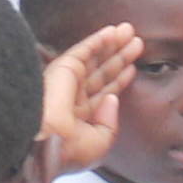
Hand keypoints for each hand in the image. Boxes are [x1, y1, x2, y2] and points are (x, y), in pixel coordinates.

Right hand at [38, 23, 139, 174]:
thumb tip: (112, 99)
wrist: (45, 144)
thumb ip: (109, 123)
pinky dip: (97, 40)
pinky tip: (112, 32)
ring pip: (93, 60)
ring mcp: (66, 84)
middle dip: (118, 58)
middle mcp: (70, 99)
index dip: (118, 80)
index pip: (101, 95)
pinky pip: (82, 51)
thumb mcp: (99, 144)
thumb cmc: (68, 151)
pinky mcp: (62, 70)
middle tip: (136, 43)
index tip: (132, 68)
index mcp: (76, 120)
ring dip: (112, 45)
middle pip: (100, 74)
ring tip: (130, 32)